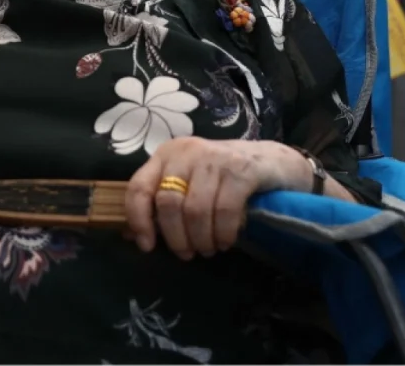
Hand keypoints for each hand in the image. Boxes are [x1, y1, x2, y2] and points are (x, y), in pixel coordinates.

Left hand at [125, 137, 309, 259]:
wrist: (272, 161)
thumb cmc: (223, 177)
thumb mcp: (190, 184)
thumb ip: (163, 204)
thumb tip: (132, 235)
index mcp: (167, 155)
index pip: (139, 187)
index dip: (139, 220)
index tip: (147, 246)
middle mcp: (187, 151)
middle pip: (168, 203)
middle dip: (176, 237)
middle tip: (188, 254)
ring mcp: (215, 158)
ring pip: (195, 210)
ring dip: (201, 239)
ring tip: (209, 249)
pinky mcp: (241, 170)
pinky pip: (224, 211)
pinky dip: (223, 234)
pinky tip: (225, 242)